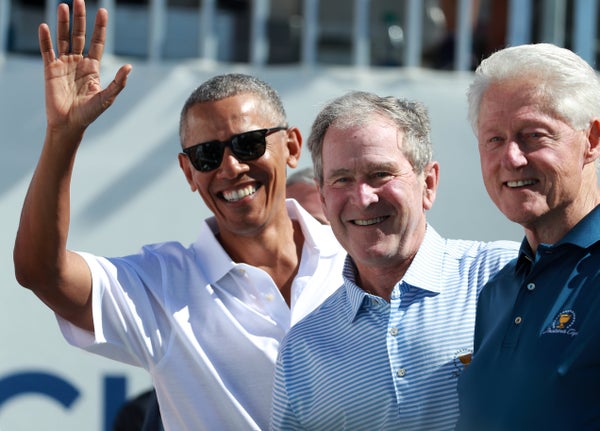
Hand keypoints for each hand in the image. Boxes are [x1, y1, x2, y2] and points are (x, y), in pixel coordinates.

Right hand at [39, 0, 131, 134]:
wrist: (69, 125)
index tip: (102, 11)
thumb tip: (130, 67)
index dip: (99, 27)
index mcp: (93, 67)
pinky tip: (45, 26)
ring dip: (62, 23)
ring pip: (64, 39)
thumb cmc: (89, 113)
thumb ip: (118, 82)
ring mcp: (64, 64)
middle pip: (80, 35)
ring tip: (63, 6)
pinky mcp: (50, 70)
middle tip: (79, 0)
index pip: (97, 42)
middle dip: (80, 18)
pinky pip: (47, 51)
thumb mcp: (107, 98)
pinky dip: (45, 39)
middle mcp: (78, 62)